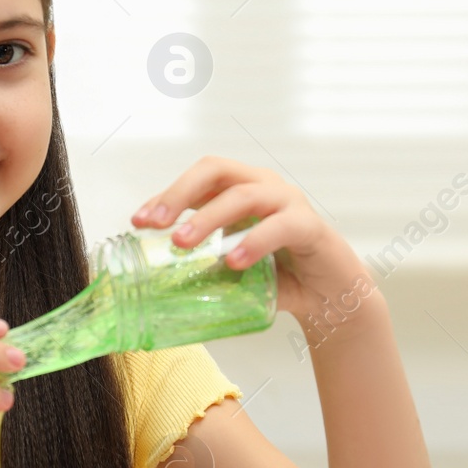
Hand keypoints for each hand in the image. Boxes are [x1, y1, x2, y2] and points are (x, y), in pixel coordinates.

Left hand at [130, 155, 374, 323]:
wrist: (329, 297)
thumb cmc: (278, 277)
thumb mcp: (231, 268)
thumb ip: (202, 266)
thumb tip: (156, 280)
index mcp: (240, 189)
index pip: (198, 179)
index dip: (166, 195)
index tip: (138, 222)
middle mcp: (263, 186)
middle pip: (216, 171)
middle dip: (180, 195)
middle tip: (156, 226)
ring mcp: (288, 202)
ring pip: (244, 196)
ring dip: (208, 219)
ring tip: (183, 244)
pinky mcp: (310, 226)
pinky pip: (280, 226)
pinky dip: (253, 242)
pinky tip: (233, 261)